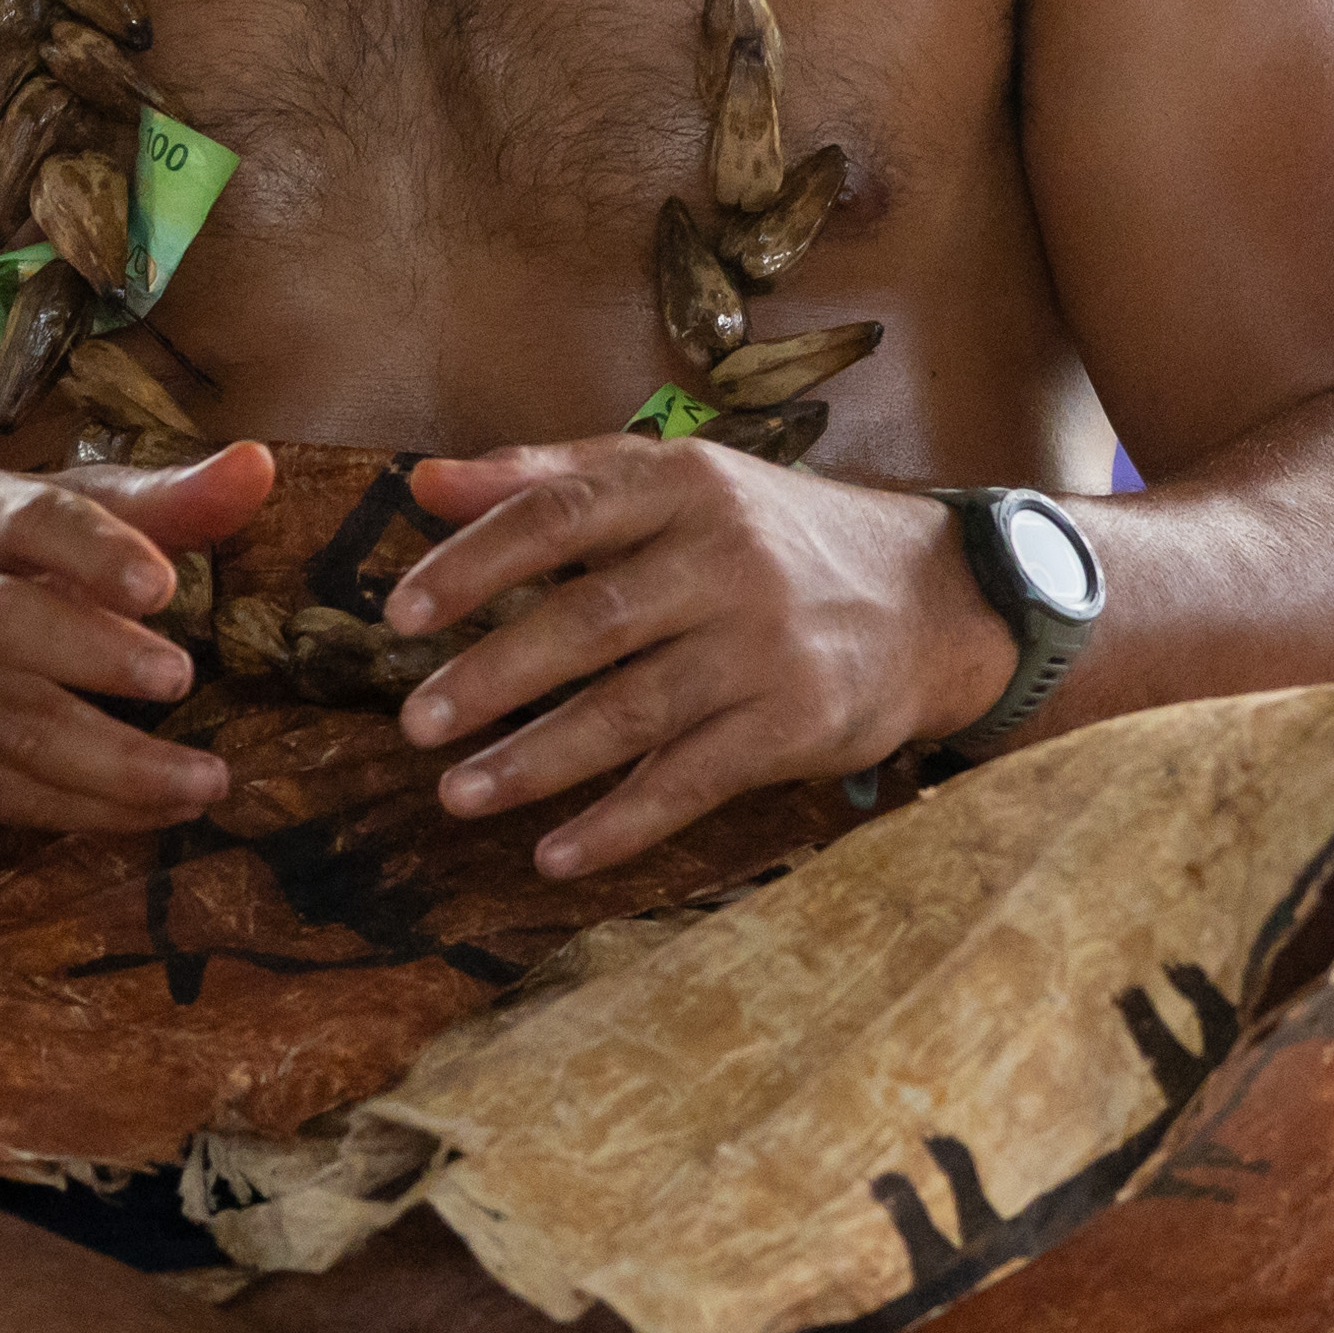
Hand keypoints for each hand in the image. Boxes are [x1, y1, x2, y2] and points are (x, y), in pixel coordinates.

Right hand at [0, 440, 275, 834]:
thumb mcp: (61, 519)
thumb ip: (161, 502)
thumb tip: (257, 467)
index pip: (32, 520)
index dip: (94, 549)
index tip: (163, 583)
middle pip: (4, 624)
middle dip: (94, 653)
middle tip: (180, 676)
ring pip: (14, 728)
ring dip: (118, 763)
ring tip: (206, 779)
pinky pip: (10, 796)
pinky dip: (92, 810)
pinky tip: (159, 810)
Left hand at [375, 440, 1021, 882]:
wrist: (932, 601)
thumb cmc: (770, 536)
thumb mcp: (674, 480)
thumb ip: (548, 477)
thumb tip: (421, 482)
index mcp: (684, 483)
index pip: (561, 515)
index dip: (474, 562)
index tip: (401, 611)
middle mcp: (726, 558)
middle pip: (590, 621)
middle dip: (493, 676)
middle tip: (414, 722)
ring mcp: (764, 646)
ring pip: (632, 711)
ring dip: (537, 760)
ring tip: (458, 794)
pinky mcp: (795, 725)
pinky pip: (692, 782)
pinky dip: (619, 824)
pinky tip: (555, 854)